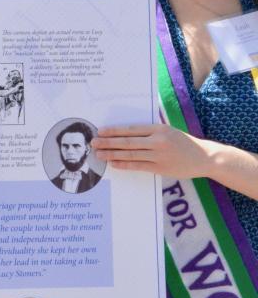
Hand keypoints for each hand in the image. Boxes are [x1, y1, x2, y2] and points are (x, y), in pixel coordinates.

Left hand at [93, 123, 208, 177]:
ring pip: (131, 154)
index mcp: (158, 128)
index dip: (114, 131)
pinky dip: (124, 164)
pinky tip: (113, 163)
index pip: (130, 129)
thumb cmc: (182, 141)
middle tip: (94, 143)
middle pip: (127, 142)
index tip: (100, 131)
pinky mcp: (161, 168)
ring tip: (99, 154)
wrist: (203, 157)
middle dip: (108, 142)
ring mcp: (159, 155)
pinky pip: (138, 166)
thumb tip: (124, 130)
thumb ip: (148, 130)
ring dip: (112, 154)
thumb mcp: (167, 129)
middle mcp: (157, 141)